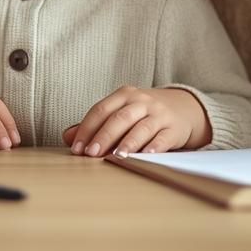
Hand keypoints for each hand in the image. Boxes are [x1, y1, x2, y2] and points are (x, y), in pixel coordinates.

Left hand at [62, 86, 209, 156]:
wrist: (182, 108)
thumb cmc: (142, 113)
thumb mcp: (119, 112)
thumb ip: (94, 125)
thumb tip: (67, 137)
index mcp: (124, 95)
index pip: (101, 110)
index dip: (86, 129)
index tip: (77, 148)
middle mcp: (141, 101)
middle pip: (120, 118)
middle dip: (104, 136)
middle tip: (92, 154)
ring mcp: (159, 114)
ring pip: (142, 127)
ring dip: (129, 142)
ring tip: (118, 156)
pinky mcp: (174, 128)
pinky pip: (163, 138)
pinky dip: (155, 147)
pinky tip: (146, 156)